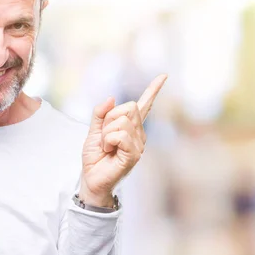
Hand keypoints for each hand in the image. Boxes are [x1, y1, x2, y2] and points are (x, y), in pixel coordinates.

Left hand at [80, 74, 166, 206]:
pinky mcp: (134, 154)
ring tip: (106, 147)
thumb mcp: (93, 131)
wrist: (91, 178)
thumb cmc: (94, 158)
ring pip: (122, 121)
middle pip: (128, 107)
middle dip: (109, 119)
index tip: (164, 76)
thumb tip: (112, 98)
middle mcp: (139, 134)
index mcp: (130, 127)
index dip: (153, 90)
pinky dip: (108, 141)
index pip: (144, 105)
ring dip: (106, 133)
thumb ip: (100, 113)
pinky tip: (109, 151)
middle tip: (104, 137)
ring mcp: (138, 144)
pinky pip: (120, 135)